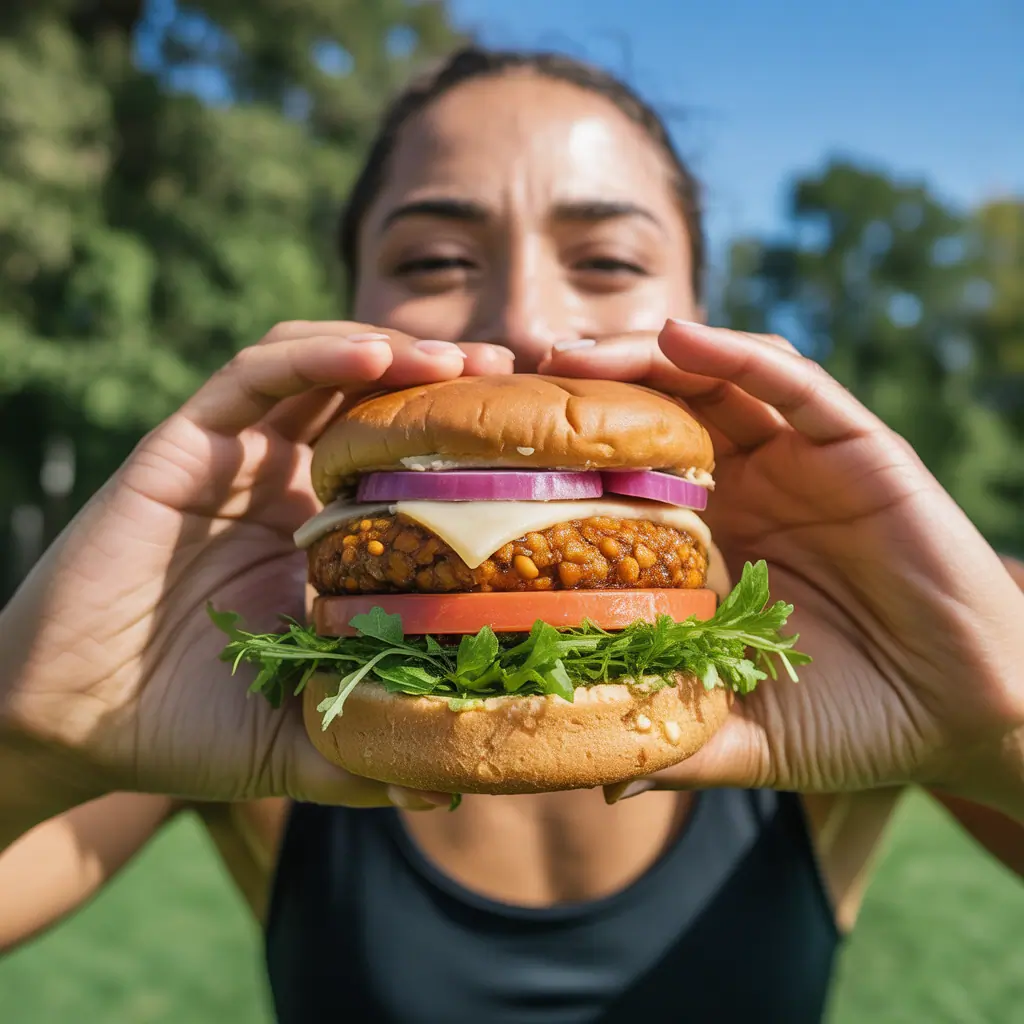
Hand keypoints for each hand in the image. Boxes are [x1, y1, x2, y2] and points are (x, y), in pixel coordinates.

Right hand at [0, 323, 513, 826]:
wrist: (74, 725)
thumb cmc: (188, 729)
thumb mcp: (301, 742)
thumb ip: (369, 749)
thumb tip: (450, 785)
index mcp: (323, 543)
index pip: (403, 467)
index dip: (463, 446)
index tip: (531, 443)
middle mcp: (286, 489)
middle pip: (374, 404)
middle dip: (443, 383)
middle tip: (511, 379)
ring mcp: (237, 462)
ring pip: (321, 372)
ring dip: (392, 352)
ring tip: (457, 362)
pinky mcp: (182, 447)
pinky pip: (252, 378)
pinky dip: (314, 358)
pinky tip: (375, 358)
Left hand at [540, 323, 1023, 813]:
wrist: (965, 712)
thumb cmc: (850, 720)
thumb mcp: (740, 734)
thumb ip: (668, 740)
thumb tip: (586, 775)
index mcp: (701, 543)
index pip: (616, 478)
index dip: (553, 456)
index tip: (479, 449)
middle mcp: (740, 488)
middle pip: (648, 415)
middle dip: (580, 392)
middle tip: (508, 379)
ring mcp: (796, 459)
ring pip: (708, 382)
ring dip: (638, 357)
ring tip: (571, 354)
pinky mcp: (857, 445)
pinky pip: (794, 385)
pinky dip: (738, 356)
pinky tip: (681, 339)